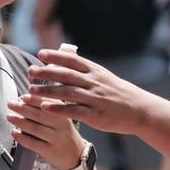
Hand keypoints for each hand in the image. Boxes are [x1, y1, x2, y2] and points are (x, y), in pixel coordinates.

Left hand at [6, 93, 84, 169]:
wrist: (74, 154)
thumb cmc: (63, 132)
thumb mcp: (61, 116)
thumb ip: (47, 104)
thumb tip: (28, 93)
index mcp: (64, 114)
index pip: (48, 103)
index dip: (34, 99)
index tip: (23, 96)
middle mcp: (61, 126)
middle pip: (40, 116)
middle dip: (23, 109)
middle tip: (11, 104)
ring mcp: (55, 139)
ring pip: (35, 129)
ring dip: (20, 122)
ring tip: (10, 116)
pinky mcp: (49, 151)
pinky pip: (33, 143)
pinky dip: (22, 137)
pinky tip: (14, 132)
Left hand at [26, 48, 154, 135]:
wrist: (139, 110)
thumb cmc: (118, 93)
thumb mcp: (103, 76)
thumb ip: (85, 71)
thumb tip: (63, 61)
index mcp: (95, 71)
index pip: (72, 60)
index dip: (55, 56)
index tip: (40, 54)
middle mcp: (94, 83)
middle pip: (66, 75)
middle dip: (46, 72)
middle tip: (30, 72)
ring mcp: (95, 99)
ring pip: (67, 92)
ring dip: (47, 91)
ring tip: (31, 90)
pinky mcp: (95, 115)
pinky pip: (74, 111)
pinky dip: (58, 108)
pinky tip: (44, 108)